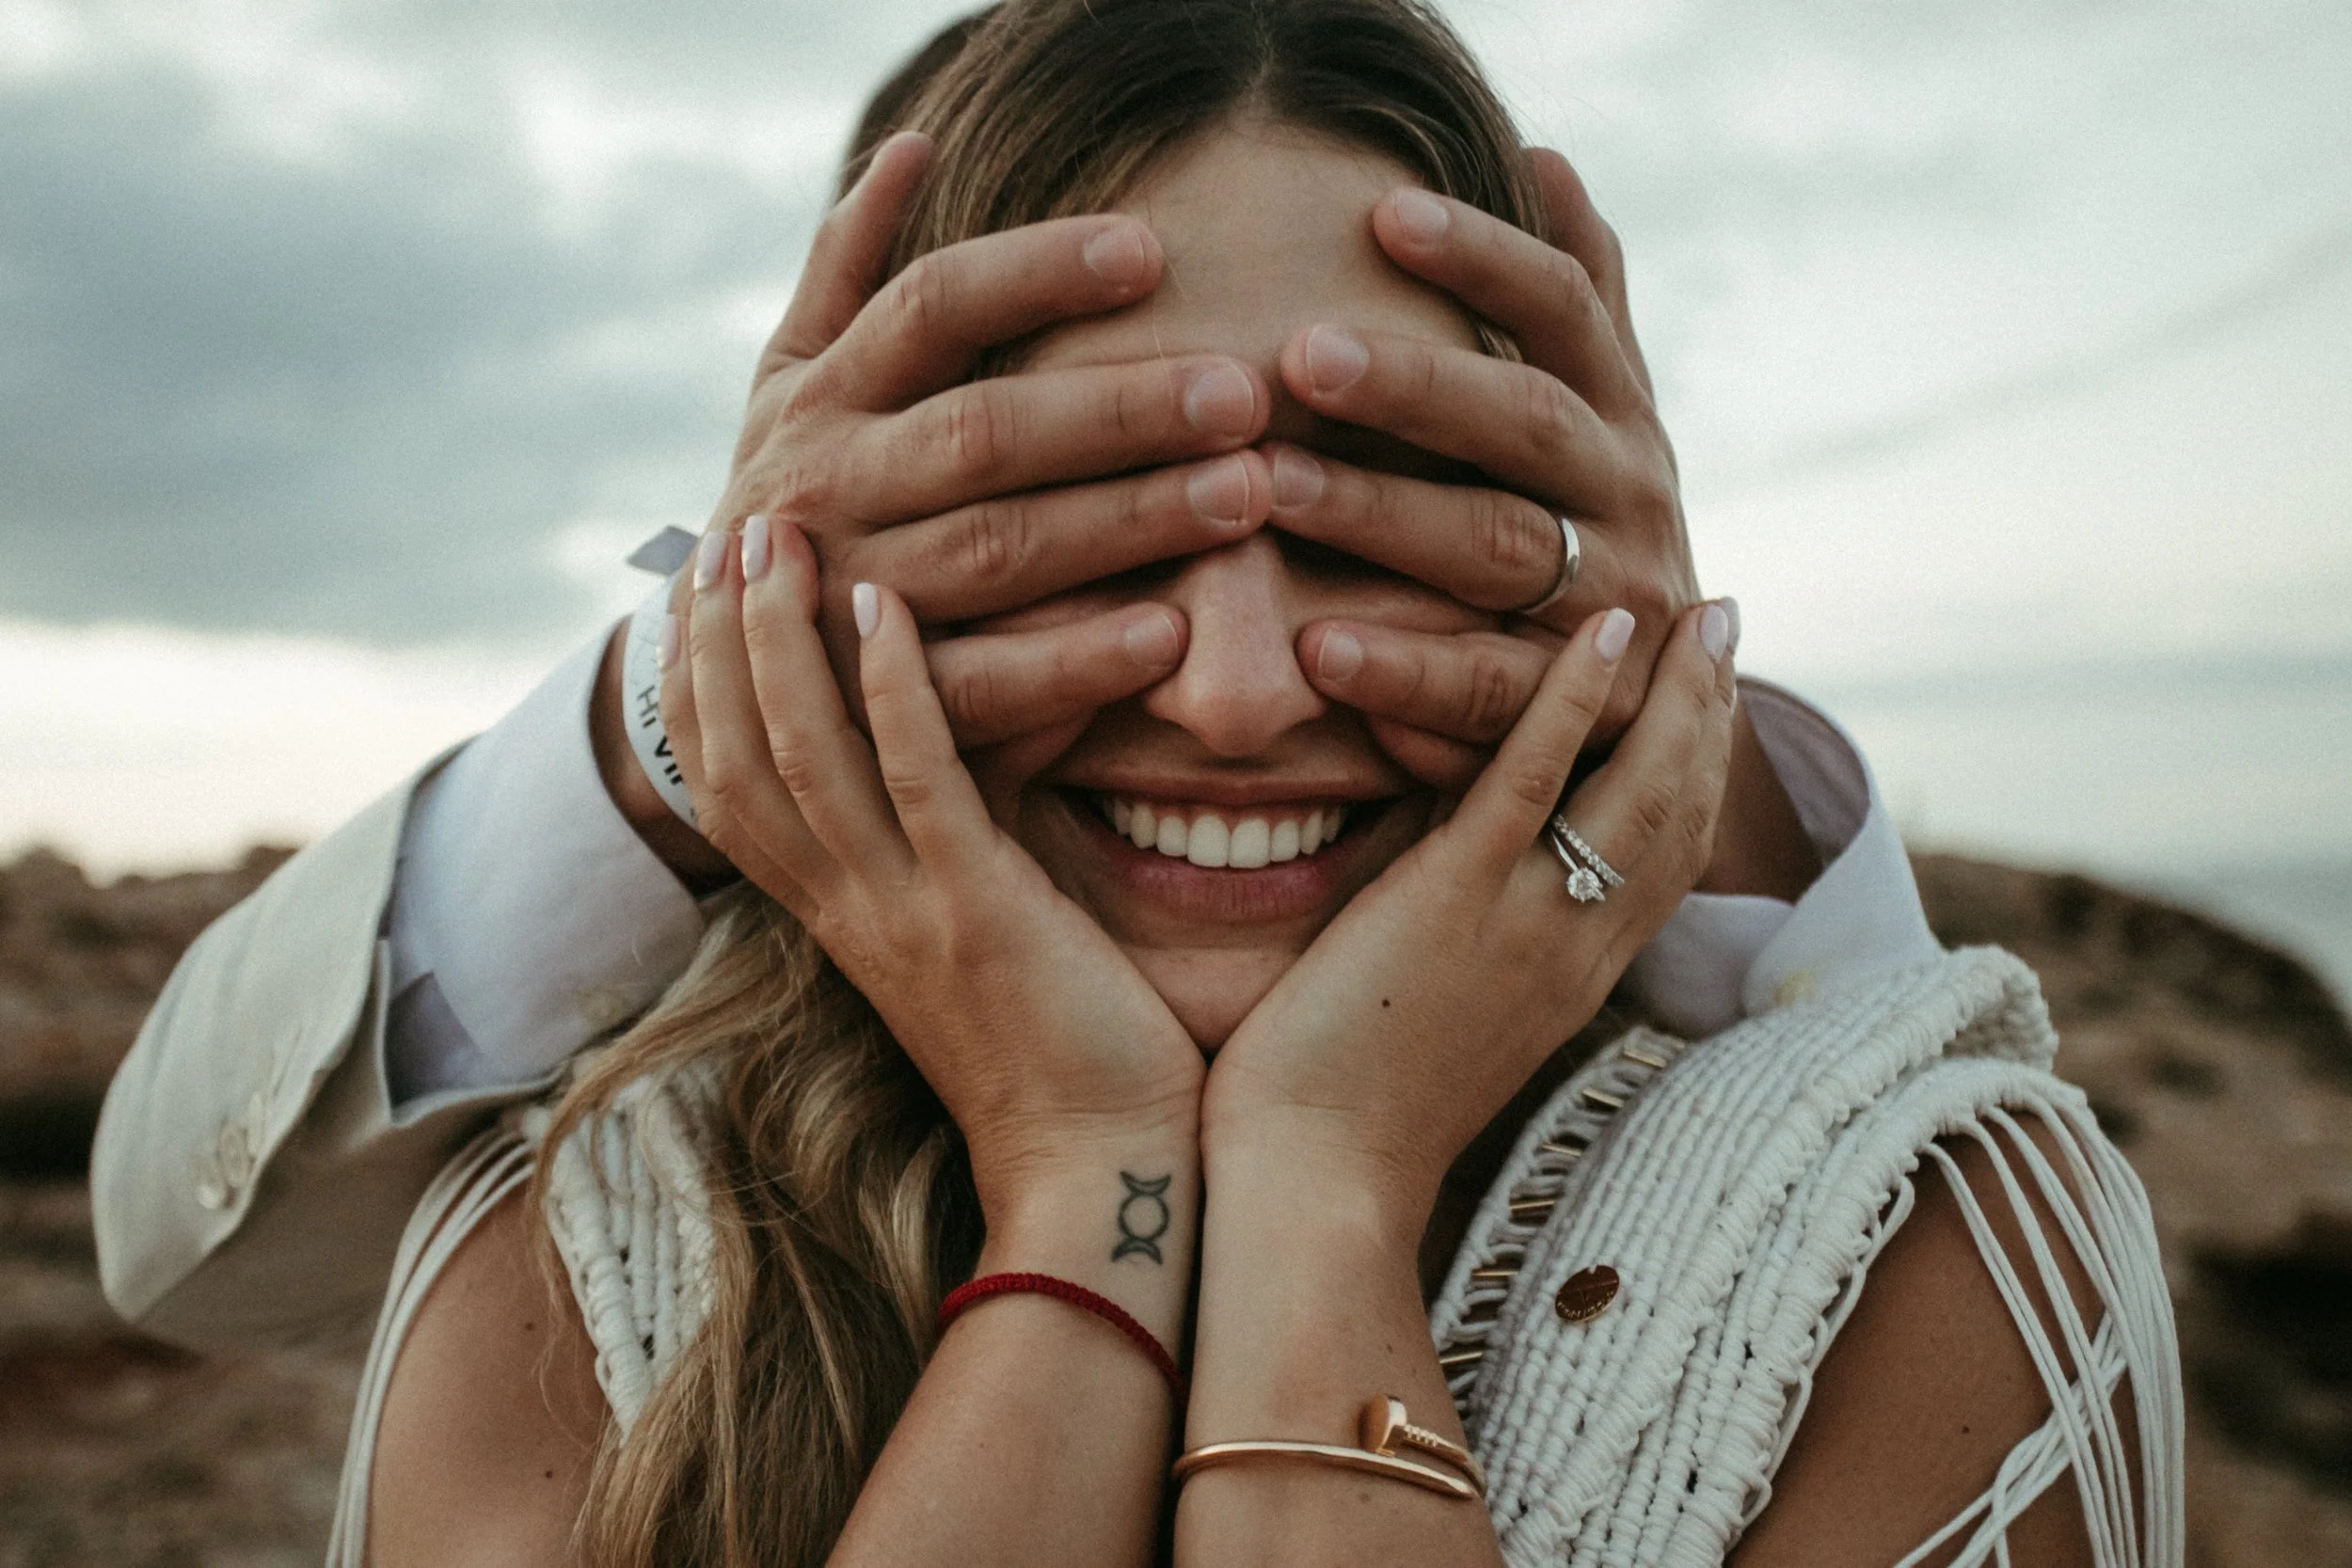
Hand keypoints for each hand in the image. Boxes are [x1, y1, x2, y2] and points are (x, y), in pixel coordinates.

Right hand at [673, 130, 1273, 754]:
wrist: (718, 676)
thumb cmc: (798, 499)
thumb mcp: (790, 381)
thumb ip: (847, 270)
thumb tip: (913, 147)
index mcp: (821, 397)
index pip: (930, 308)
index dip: (1035, 274)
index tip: (1149, 251)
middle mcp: (829, 490)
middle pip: (983, 432)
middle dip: (1118, 410)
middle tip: (1241, 394)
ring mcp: (854, 601)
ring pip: (997, 552)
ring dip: (1126, 523)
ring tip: (1245, 496)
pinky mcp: (886, 707)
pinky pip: (988, 685)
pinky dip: (1078, 661)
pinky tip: (1173, 633)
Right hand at [673, 513, 1202, 1213]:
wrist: (1104, 1178)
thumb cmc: (1067, 1060)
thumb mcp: (978, 940)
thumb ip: (950, 855)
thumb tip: (963, 763)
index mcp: (841, 920)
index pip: (727, 791)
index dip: (701, 690)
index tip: (702, 592)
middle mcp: (847, 912)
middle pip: (734, 757)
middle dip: (719, 639)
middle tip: (731, 527)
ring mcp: (904, 912)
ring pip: (799, 754)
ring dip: (779, 638)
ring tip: (779, 533)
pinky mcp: (977, 913)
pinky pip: (914, 780)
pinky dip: (888, 686)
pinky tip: (884, 601)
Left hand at [1200, 600, 1737, 1230]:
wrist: (1316, 1187)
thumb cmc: (1343, 1114)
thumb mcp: (1438, 1015)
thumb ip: (1459, 930)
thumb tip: (1437, 847)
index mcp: (1572, 978)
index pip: (1667, 861)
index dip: (1698, 773)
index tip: (1709, 699)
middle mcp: (1577, 948)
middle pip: (1681, 813)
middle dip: (1714, 714)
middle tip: (1725, 623)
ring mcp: (1527, 922)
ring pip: (1639, 788)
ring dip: (1676, 690)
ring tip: (1692, 607)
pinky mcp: (1458, 900)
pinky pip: (1537, 781)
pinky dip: (1576, 698)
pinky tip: (1603, 630)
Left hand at [1264, 148, 1694, 781]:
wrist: (1669, 710)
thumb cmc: (1595, 529)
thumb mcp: (1606, 415)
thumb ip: (1582, 301)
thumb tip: (1543, 158)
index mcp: (1619, 414)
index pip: (1562, 311)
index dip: (1486, 256)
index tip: (1384, 213)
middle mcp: (1624, 497)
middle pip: (1523, 422)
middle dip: (1415, 385)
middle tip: (1300, 351)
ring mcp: (1607, 605)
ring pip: (1496, 548)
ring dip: (1381, 514)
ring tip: (1270, 485)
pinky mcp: (1576, 710)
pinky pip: (1486, 687)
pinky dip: (1403, 670)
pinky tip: (1314, 648)